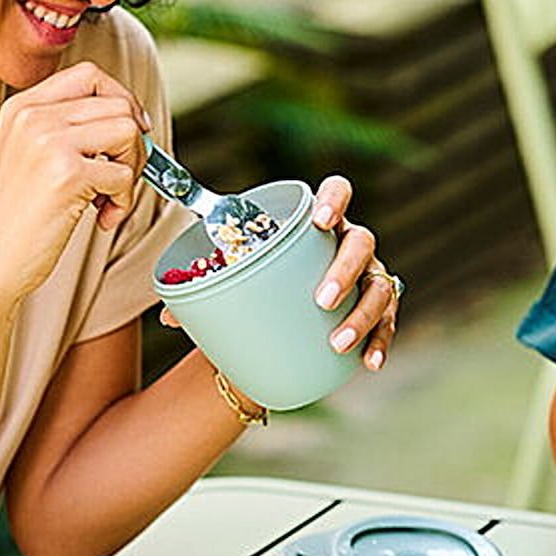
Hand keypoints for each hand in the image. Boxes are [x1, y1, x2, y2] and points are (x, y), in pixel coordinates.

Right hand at [0, 62, 149, 300]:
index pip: (90, 75)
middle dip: (133, 145)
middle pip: (118, 105)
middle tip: (120, 177)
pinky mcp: (67, 174)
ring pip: (128, 132)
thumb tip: (134, 119)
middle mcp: (33, 116)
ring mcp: (49, 142)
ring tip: (109, 198)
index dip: (122, 98)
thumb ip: (72, 129)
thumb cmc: (20, 216)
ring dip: (132, 171)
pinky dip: (124, 202)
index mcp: (24, 106)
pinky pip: (126, 175)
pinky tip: (102, 218)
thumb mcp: (35, 154)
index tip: (133, 129)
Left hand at [161, 176, 401, 371]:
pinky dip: (379, 343)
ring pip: (380, 287)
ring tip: (337, 343)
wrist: (278, 317)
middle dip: (345, 270)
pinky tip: (368, 364)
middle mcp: (351, 243)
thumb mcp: (234, 276)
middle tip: (320, 299)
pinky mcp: (377, 311)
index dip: (333, 200)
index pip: (337, 192)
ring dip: (362, 315)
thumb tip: (168, 314)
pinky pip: (387, 325)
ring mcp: (369, 276)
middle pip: (361, 244)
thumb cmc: (258, 285)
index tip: (318, 220)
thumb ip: (205, 285)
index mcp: (320, 221)